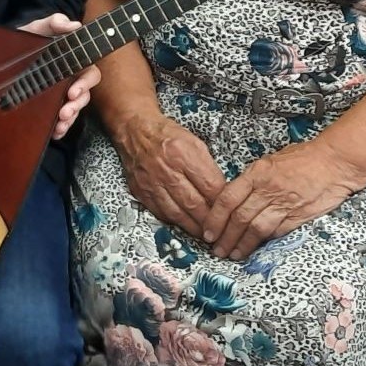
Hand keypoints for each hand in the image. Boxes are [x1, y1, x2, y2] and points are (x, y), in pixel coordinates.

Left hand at [19, 13, 99, 138]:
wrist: (6, 50)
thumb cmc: (29, 38)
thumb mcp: (38, 28)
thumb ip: (54, 23)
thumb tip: (73, 25)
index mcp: (73, 61)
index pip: (89, 74)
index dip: (85, 84)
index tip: (73, 91)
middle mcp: (70, 79)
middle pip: (84, 95)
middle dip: (77, 105)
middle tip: (65, 111)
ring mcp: (60, 93)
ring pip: (74, 109)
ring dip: (69, 118)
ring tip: (59, 123)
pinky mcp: (49, 104)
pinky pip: (61, 119)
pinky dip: (60, 127)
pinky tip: (54, 132)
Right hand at [109, 111, 226, 236]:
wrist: (135, 131)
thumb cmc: (167, 135)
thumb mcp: (195, 142)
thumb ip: (208, 167)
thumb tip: (221, 191)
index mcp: (184, 154)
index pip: (210, 186)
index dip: (222, 203)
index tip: (230, 211)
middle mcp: (167, 171)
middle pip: (194, 204)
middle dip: (210, 221)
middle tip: (221, 230)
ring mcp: (152, 184)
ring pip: (178, 214)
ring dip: (194, 227)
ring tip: (206, 234)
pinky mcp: (142, 193)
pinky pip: (161, 214)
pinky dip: (176, 222)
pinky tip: (186, 225)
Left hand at [200, 142, 362, 261]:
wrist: (336, 161)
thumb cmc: (305, 157)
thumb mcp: (272, 160)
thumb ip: (254, 178)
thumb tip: (238, 196)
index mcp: (257, 173)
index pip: (228, 198)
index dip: (215, 217)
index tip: (208, 231)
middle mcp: (267, 189)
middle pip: (239, 218)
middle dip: (225, 237)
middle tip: (216, 249)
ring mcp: (283, 204)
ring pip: (255, 228)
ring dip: (241, 244)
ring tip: (232, 254)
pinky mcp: (298, 216)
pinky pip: (276, 232)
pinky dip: (263, 243)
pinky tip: (255, 250)